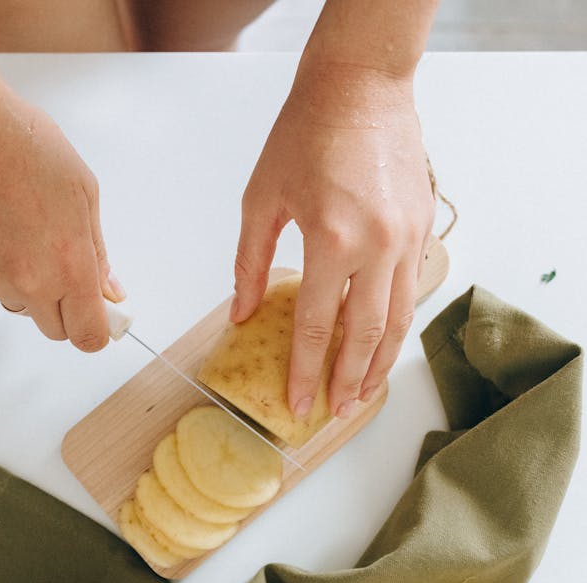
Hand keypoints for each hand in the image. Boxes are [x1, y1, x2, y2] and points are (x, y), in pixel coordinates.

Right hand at [0, 87, 122, 349]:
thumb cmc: (20, 142)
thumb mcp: (82, 191)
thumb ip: (97, 251)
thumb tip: (109, 289)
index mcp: (69, 265)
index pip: (89, 336)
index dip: (97, 330)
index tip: (101, 316)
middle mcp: (30, 282)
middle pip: (56, 331)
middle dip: (66, 311)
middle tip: (65, 270)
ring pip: (21, 307)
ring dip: (30, 288)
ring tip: (25, 233)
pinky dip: (0, 267)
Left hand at [231, 64, 434, 418]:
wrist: (362, 85)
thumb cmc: (308, 131)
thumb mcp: (262, 198)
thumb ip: (250, 264)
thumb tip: (244, 315)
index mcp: (333, 239)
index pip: (319, 327)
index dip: (307, 372)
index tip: (299, 402)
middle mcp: (379, 245)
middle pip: (366, 336)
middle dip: (348, 382)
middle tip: (334, 413)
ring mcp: (408, 238)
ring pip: (398, 321)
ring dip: (379, 364)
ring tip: (361, 395)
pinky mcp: (423, 228)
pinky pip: (410, 291)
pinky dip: (396, 326)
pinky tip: (381, 347)